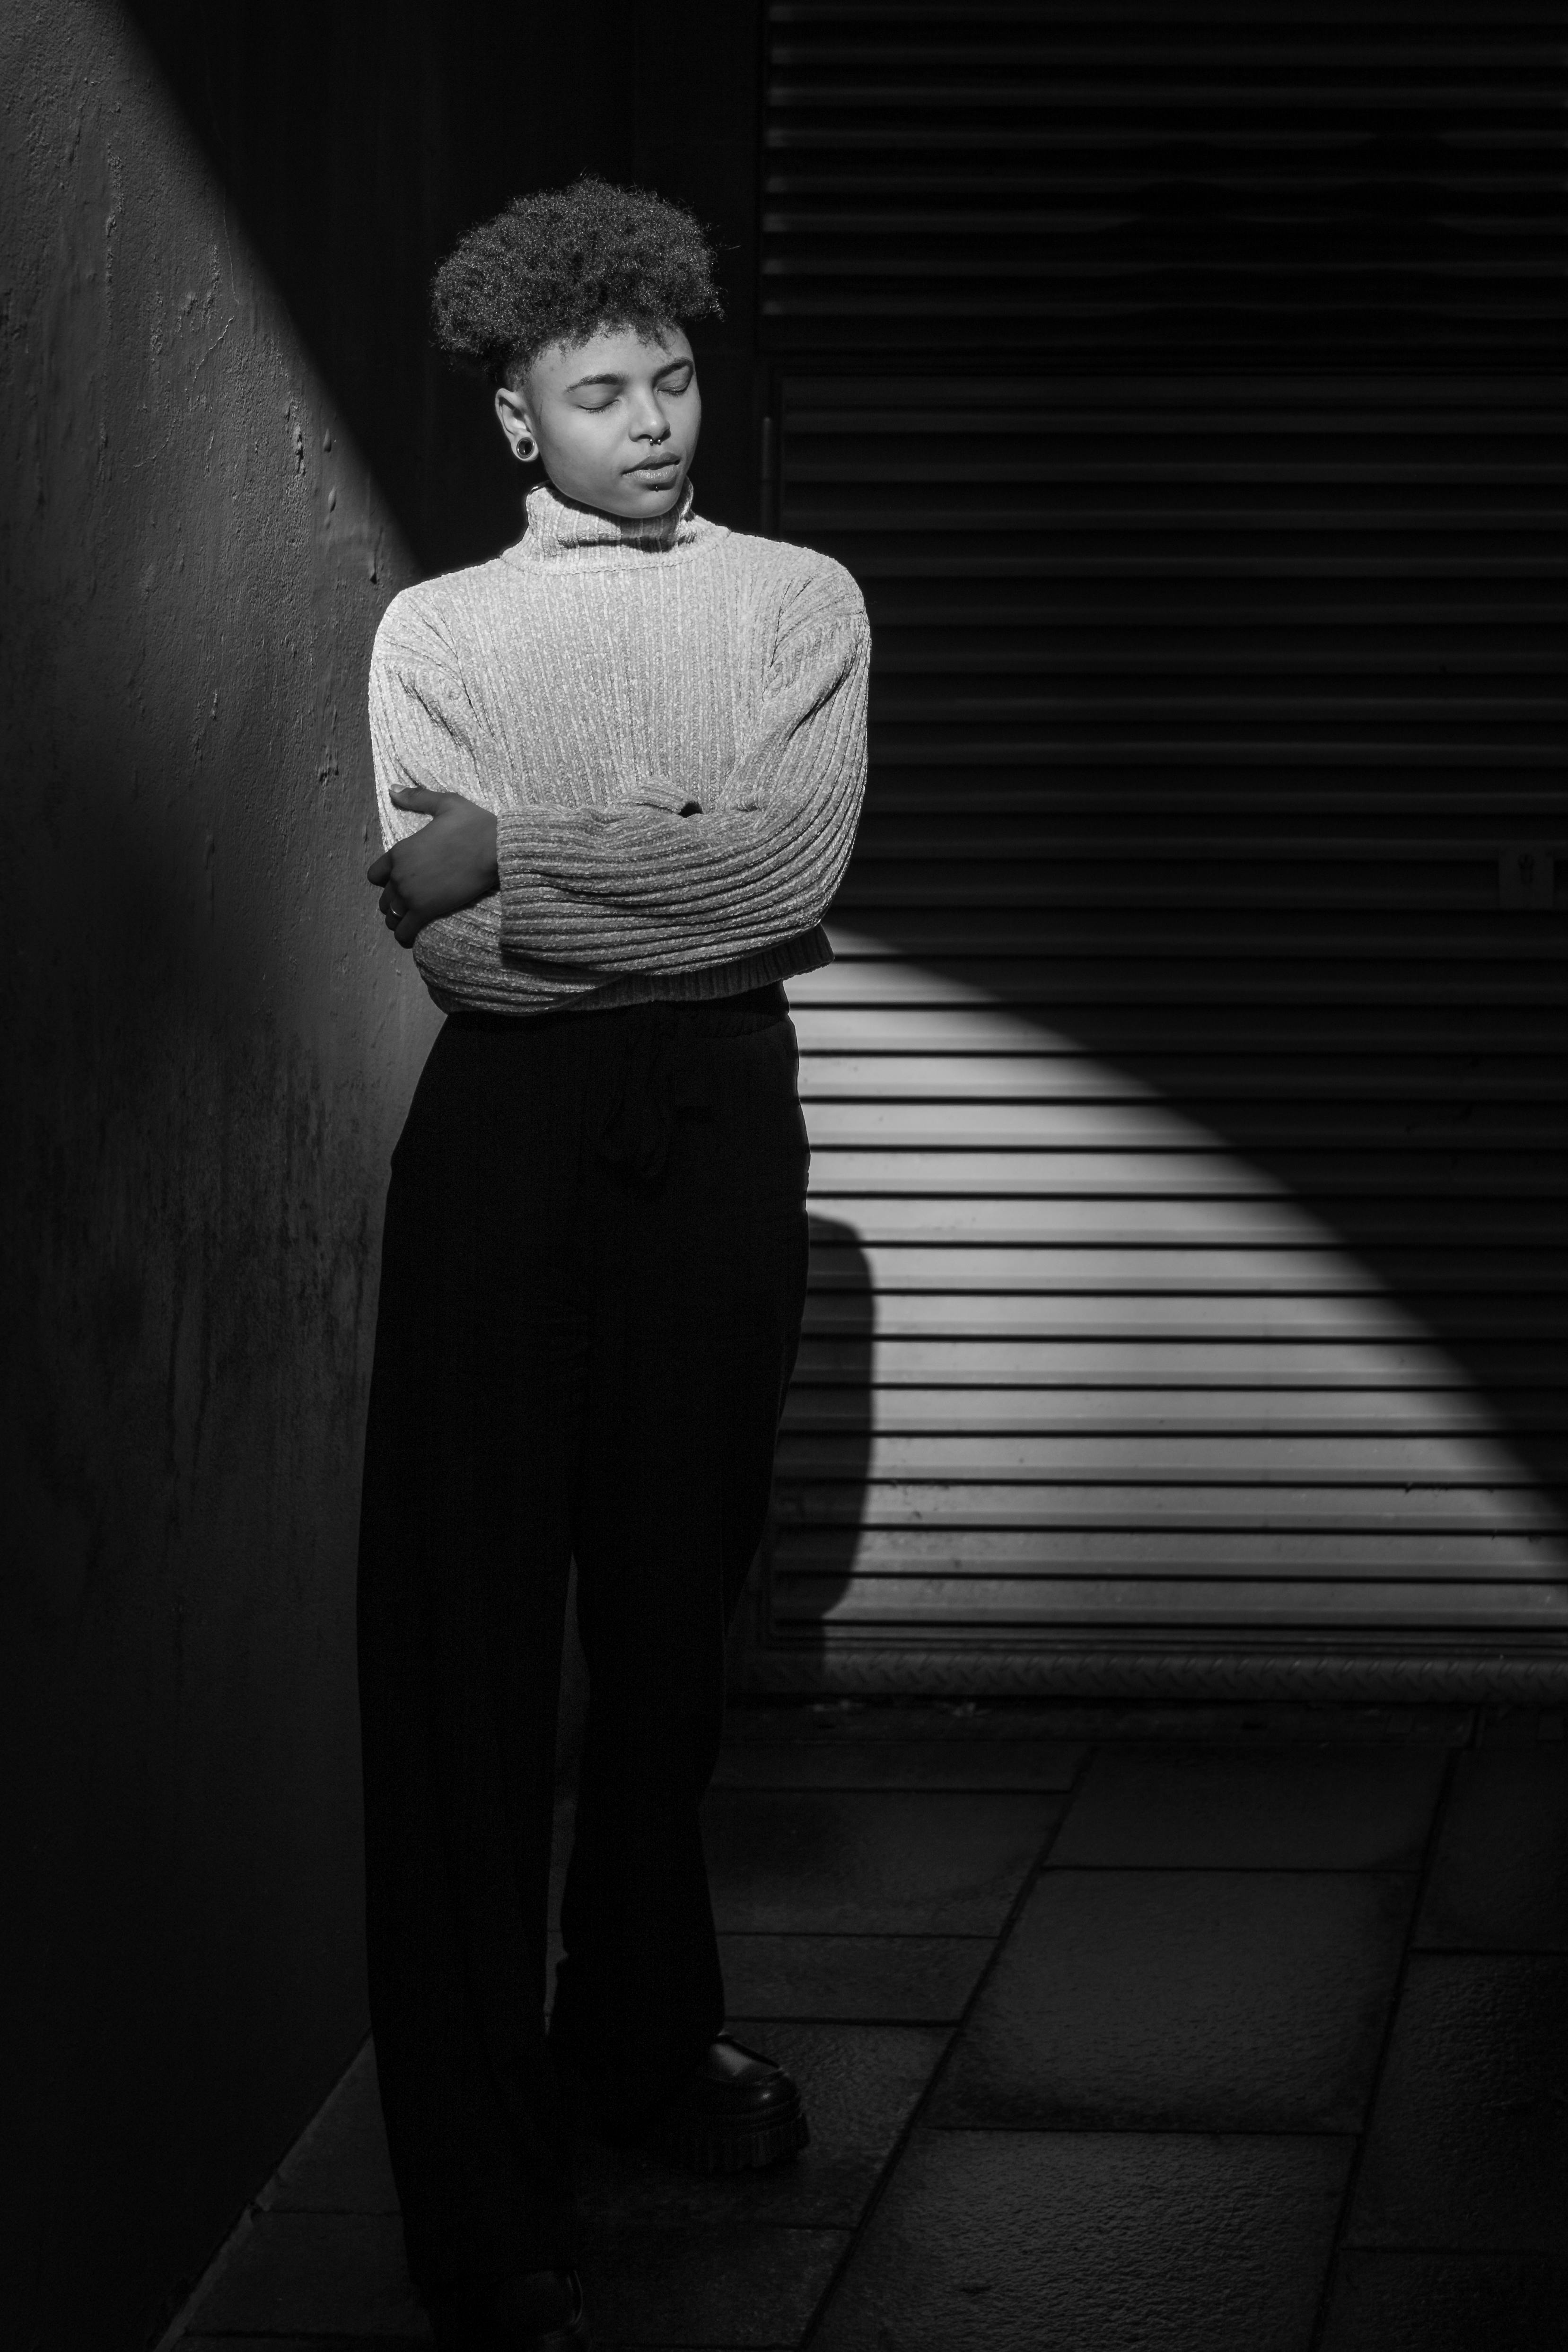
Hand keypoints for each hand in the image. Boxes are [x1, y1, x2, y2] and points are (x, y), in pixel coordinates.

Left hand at [367, 782, 499, 947]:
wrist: (496, 849)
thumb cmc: (474, 825)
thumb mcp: (445, 804)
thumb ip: (416, 798)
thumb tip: (392, 789)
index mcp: (400, 851)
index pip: (374, 875)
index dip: (385, 879)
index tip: (400, 881)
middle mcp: (400, 875)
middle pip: (384, 899)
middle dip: (394, 902)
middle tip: (412, 903)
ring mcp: (411, 895)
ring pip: (392, 917)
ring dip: (399, 920)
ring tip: (412, 920)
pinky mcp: (427, 911)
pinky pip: (405, 932)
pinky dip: (406, 936)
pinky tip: (412, 936)